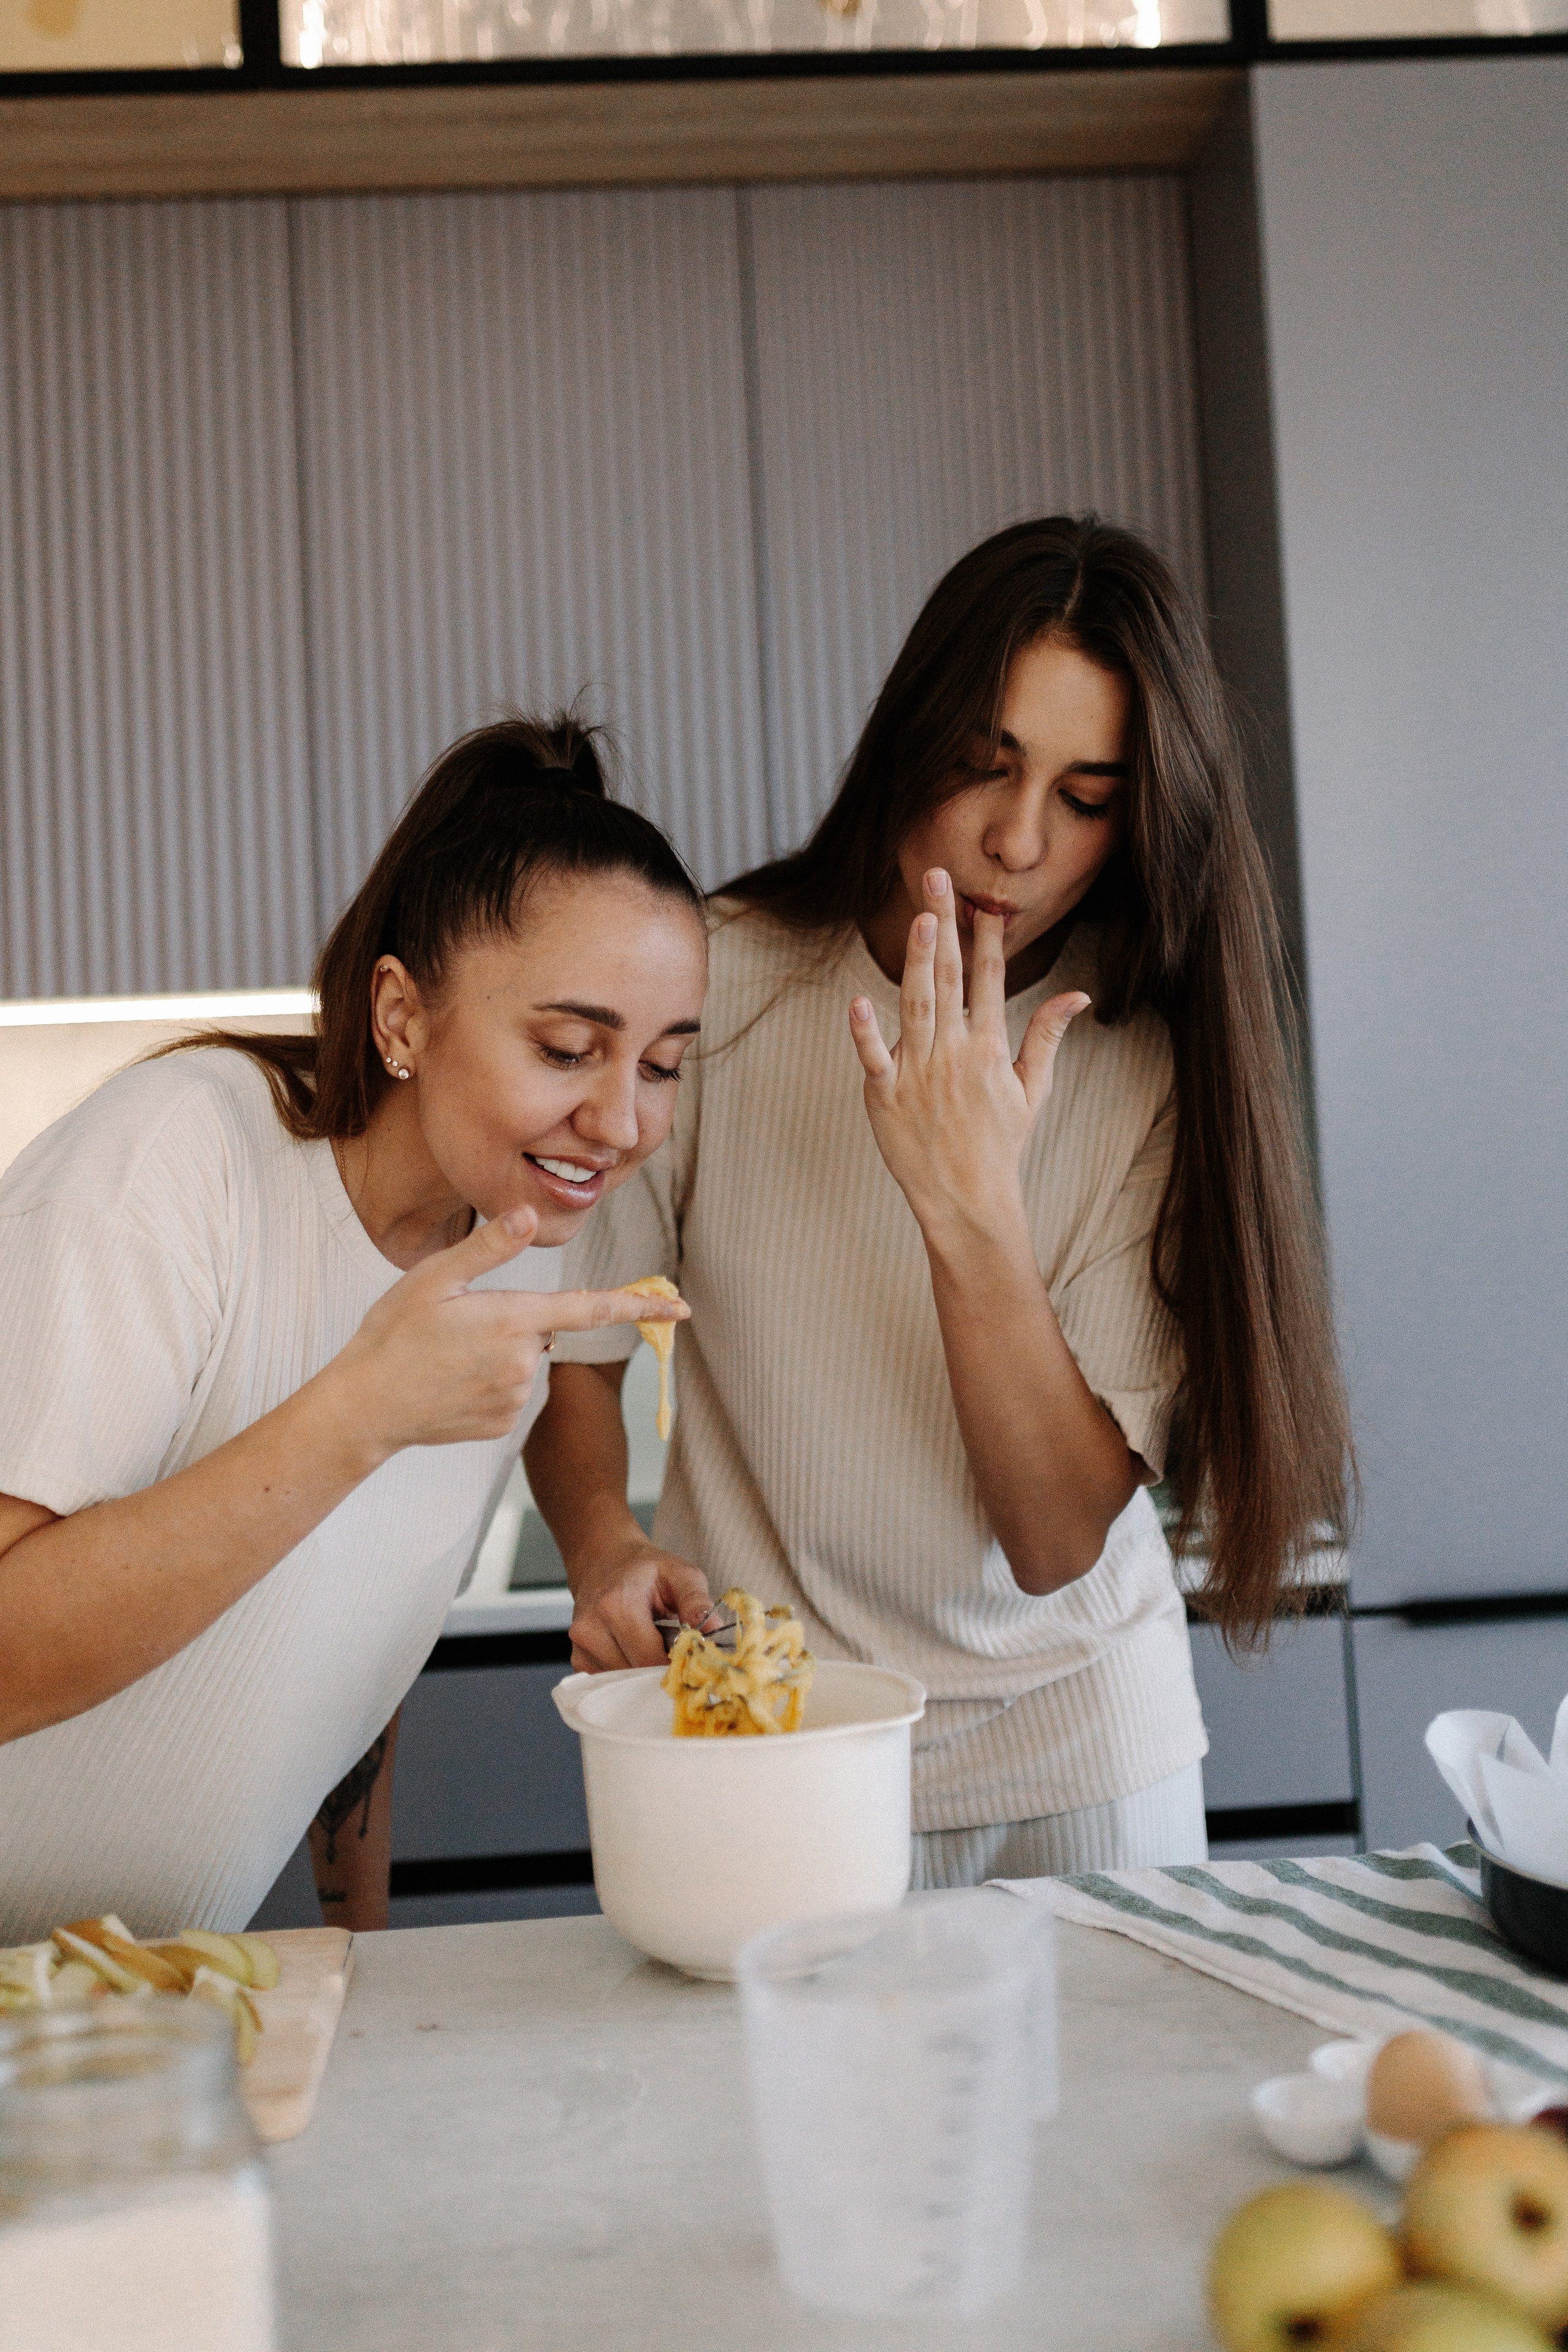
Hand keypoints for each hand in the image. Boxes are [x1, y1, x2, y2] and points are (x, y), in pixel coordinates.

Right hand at [327, 1211, 688, 1461]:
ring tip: (447, 1356)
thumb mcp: (435, 1278)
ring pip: (525, 1361)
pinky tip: (451, 1383)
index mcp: (513, 1320)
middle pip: (542, 1330)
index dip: (639, 1305)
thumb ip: (488, 1246)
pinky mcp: (504, 1426)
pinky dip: (487, 1383)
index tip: (681, 1307)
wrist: (364, 1408)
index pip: (591, 1308)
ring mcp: (516, 1399)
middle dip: (512, 1323)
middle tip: (456, 1328)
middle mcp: (524, 1363)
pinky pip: (510, 1392)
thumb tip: (529, 1213)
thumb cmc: (392, 1334)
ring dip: (498, 1354)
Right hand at [567, 1522, 716, 1671]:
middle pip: (636, 1674)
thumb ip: (696, 1601)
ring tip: (653, 1643)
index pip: (649, 1659)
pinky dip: (629, 1672)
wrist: (604, 1561)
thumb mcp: (678, 1573)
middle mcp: (591, 1629)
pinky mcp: (578, 1660)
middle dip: (661, 1669)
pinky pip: (611, 1681)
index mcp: (616, 1606)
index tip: (692, 1661)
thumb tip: (716, 1631)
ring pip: (624, 1682)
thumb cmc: (645, 1569)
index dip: (675, 1666)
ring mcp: (580, 1647)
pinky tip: (635, 1649)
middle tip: (675, 1649)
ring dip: (644, 1671)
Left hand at [849, 867, 1088, 1237]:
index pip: (989, 979)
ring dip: (918, 959)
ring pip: (916, 1004)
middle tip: (938, 877)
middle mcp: (954, 1052)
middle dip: (945, 923)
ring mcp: (918, 1072)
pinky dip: (865, 1031)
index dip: (987, 936)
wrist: (967, 1199)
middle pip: (950, 976)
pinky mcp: (884, 1095)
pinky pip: (873, 1057)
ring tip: (921, 916)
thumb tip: (1078, 994)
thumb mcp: (1032, 1090)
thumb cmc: (1000, 1143)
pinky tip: (857, 1001)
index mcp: (989, 1047)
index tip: (985, 899)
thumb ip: (1048, 1036)